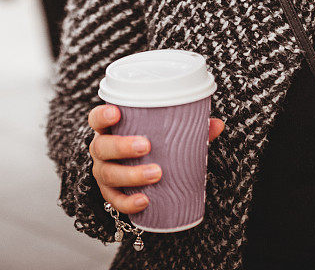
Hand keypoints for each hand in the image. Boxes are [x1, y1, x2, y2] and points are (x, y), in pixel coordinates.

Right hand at [88, 104, 225, 214]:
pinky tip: (144, 201)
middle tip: (146, 145)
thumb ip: (187, 127)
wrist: (130, 172)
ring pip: (109, 174)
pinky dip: (129, 202)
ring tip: (156, 174)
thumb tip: (217, 125)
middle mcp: (101, 150)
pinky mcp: (109, 194)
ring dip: (131, 175)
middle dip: (122, 146)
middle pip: (102, 147)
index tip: (117, 113)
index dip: (102, 115)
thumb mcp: (160, 132)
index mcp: (111, 128)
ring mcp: (103, 173)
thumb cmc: (147, 142)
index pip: (96, 118)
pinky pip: (115, 201)